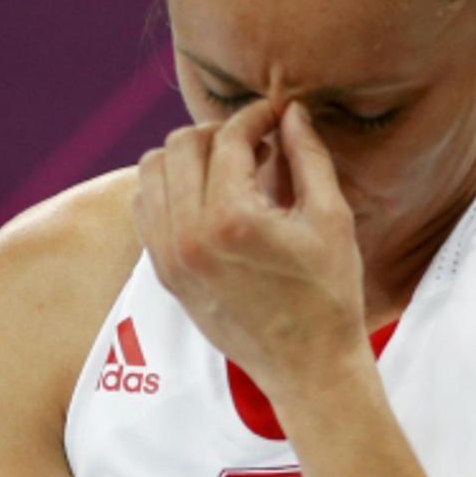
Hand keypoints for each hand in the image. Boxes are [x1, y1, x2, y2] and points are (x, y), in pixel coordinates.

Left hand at [133, 100, 370, 403]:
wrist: (306, 366)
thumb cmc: (329, 295)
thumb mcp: (331, 218)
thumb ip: (308, 155)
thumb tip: (291, 110)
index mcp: (232, 218)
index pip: (229, 138)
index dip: (257, 115)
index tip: (278, 115)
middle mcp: (189, 235)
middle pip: (181, 145)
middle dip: (219, 133)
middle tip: (256, 143)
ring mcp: (170, 256)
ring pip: (151, 171)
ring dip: (188, 158)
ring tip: (228, 169)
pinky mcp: (164, 273)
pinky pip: (144, 208)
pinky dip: (168, 189)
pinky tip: (206, 197)